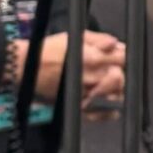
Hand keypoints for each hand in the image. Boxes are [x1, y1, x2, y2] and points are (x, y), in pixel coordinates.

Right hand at [11, 33, 128, 117]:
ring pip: (115, 97)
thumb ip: (98, 39)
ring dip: (117, 91)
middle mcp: (92, 77)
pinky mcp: (78, 107)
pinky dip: (109, 112)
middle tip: (115, 70)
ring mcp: (86, 94)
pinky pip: (101, 114)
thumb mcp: (75, 37)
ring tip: (112, 86)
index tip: (121, 56)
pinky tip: (110, 106)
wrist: (28, 67)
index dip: (124, 56)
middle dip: (121, 72)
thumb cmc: (49, 50)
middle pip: (121, 78)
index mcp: (93, 58)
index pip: (122, 58)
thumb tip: (116, 43)